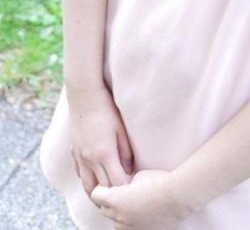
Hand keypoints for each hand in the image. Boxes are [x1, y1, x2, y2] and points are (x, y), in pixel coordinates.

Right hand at [66, 84, 133, 199]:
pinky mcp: (73, 153)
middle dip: (113, 194)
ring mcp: (79, 157)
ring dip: (98, 193)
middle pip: (102, 189)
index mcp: (104, 153)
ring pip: (87, 186)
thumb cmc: (107, 109)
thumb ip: (127, 152)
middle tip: (124, 195)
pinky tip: (96, 178)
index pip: (116, 183)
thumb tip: (130, 170)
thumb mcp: (122, 129)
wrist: (84, 96)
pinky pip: (80, 175)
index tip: (134, 188)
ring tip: (109, 194)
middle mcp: (90, 159)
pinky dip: (89, 181)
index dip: (126, 188)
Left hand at [91, 169, 192, 229]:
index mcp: (115, 199)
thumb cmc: (160, 182)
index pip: (96, 195)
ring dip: (119, 214)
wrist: (178, 196)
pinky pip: (129, 229)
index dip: (101, 188)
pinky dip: (131, 222)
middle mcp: (118, 217)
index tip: (107, 185)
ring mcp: (129, 228)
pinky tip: (141, 213)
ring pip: (116, 223)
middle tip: (121, 193)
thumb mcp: (139, 175)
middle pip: (104, 210)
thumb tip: (122, 186)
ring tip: (133, 204)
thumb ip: (126, 182)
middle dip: (109, 202)